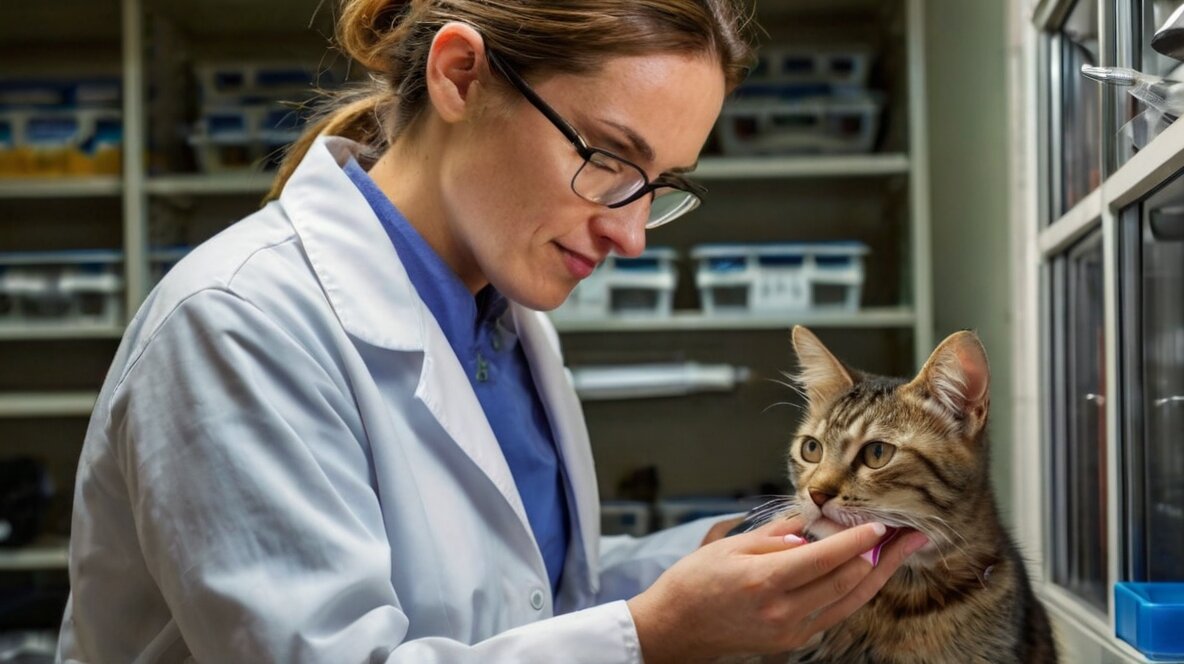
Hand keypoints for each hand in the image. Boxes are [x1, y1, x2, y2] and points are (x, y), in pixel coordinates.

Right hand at [627, 517, 927, 662]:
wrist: (676, 628)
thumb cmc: (695, 581)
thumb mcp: (731, 546)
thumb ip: (777, 534)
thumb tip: (813, 522)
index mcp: (766, 581)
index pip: (826, 558)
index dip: (858, 540)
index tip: (882, 523)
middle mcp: (784, 610)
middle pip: (847, 581)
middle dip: (883, 556)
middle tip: (910, 533)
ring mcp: (791, 629)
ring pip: (849, 599)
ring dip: (878, 574)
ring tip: (901, 551)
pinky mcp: (793, 639)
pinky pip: (835, 611)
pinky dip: (855, 590)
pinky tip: (868, 572)